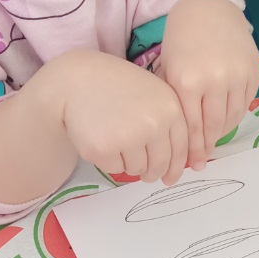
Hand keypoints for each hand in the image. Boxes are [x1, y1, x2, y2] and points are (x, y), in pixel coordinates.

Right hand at [51, 51, 188, 184]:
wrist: (77, 79)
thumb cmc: (116, 86)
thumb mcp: (152, 93)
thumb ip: (167, 121)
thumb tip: (178, 163)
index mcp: (170, 108)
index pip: (181, 148)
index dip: (176, 168)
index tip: (170, 178)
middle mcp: (154, 123)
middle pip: (160, 164)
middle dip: (153, 173)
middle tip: (146, 175)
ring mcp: (129, 137)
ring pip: (138, 169)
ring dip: (129, 163)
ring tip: (116, 140)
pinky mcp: (104, 149)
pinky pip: (115, 169)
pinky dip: (109, 161)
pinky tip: (102, 138)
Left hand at [159, 0, 258, 167]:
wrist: (207, 10)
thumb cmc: (180, 42)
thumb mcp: (170, 72)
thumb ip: (178, 106)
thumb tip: (184, 145)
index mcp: (188, 82)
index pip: (194, 127)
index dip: (194, 149)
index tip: (193, 163)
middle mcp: (216, 80)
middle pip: (215, 125)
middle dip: (208, 145)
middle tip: (202, 158)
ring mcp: (239, 74)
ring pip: (233, 116)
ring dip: (223, 130)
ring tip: (213, 137)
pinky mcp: (255, 69)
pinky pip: (247, 102)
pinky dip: (236, 113)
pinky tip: (226, 117)